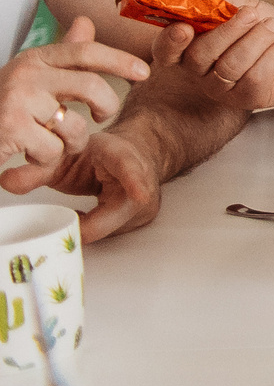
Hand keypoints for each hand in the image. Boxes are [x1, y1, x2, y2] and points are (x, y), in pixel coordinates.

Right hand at [0, 20, 149, 176]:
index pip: (85, 52)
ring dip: (70, 144)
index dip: (119, 60)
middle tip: (100, 117)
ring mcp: (17, 100)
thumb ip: (62, 57)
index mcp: (34, 59)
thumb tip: (85, 22)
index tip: (144, 72)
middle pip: (92, 86)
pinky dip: (46, 160)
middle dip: (106, 106)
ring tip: (50, 143)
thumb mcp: (30, 76)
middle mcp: (26, 74)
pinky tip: (27, 154)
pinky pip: (52, 150)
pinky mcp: (9, 128)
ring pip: (75, 125)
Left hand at [14, 128, 166, 241]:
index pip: (132, 170)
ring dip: (85, 228)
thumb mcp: (69, 155)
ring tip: (71, 214)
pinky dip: (92, 228)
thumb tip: (5, 182)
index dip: (136, 183)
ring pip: (110, 228)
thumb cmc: (104, 153)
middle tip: (56, 223)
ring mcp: (147, 203)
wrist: (138, 153)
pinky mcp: (142, 218)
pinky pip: (112, 232)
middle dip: (82, 225)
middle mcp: (144, 183)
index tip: (141, 194)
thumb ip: (38, 170)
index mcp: (126, 158)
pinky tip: (82, 217)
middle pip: (113, 214)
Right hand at [155, 0, 273, 110]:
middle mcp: (197, 72)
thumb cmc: (256, 24)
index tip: (184, 28)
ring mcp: (221, 89)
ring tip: (273, 26)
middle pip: (200, 55)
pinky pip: (255, 79)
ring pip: (230, 67)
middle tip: (252, 14)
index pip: (165, 49)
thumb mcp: (239, 4)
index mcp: (187, 47)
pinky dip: (272, 55)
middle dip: (229, 31)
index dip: (170, 40)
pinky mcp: (247, 100)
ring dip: (256, 40)